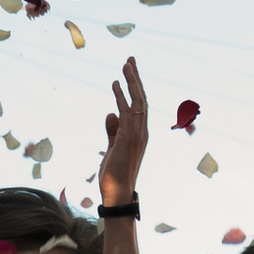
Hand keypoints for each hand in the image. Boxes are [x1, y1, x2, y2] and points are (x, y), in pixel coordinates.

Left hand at [98, 53, 148, 211]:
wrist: (117, 194)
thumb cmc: (114, 175)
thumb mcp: (112, 148)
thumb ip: (112, 131)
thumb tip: (111, 113)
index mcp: (139, 134)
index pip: (139, 105)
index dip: (134, 87)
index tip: (128, 71)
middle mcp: (142, 132)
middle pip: (141, 99)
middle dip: (135, 78)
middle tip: (129, 59)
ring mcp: (137, 135)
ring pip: (137, 102)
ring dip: (131, 82)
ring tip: (125, 65)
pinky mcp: (128, 139)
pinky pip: (126, 112)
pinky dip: (122, 97)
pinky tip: (116, 84)